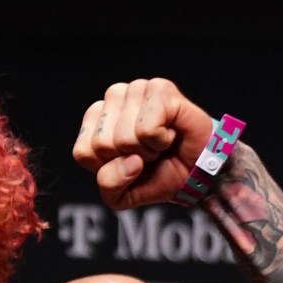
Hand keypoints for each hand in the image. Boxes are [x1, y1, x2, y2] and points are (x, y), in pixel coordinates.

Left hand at [72, 79, 218, 210]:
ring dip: (147, 151)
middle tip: (149, 153)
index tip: (130, 162)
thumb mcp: (124, 194)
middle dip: (130, 160)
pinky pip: (147, 130)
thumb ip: (109, 184)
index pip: (83, 152)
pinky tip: (170, 133)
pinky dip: (161, 141)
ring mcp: (136, 88)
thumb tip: (129, 160)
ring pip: (124, 137)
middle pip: (102, 145)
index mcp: (97, 117)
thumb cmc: (160, 174)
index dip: (110, 169)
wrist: (198, 171)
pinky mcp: (159, 89)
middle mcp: (113, 96)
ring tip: (159, 142)